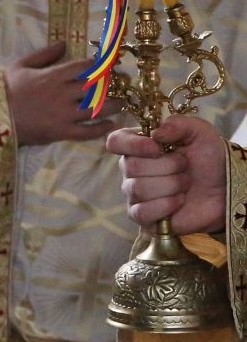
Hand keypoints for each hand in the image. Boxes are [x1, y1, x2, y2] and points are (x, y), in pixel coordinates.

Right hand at [3, 42, 114, 145]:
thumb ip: (44, 54)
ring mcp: (63, 114)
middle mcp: (62, 94)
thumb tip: (63, 43)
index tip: (107, 65)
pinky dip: (101, 128)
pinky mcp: (61, 131)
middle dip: (112, 85)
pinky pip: (87, 131)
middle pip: (96, 88)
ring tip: (121, 103)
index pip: (84, 67)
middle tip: (123, 84)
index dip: (99, 65)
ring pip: (96, 109)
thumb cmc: (6, 89)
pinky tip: (109, 124)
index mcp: (53, 76)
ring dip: (112, 106)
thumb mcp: (20, 65)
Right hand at [106, 115, 227, 233]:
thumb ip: (178, 124)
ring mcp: (136, 194)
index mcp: (140, 145)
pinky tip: (179, 201)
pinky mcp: (144, 216)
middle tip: (185, 167)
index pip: (115, 141)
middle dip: (166, 167)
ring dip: (170, 186)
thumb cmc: (210, 157)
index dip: (133, 145)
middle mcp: (132, 169)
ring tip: (186, 184)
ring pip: (138, 189)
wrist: (226, 188)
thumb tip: (155, 134)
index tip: (157, 149)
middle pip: (131, 167)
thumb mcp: (200, 132)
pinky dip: (164, 206)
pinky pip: (141, 212)